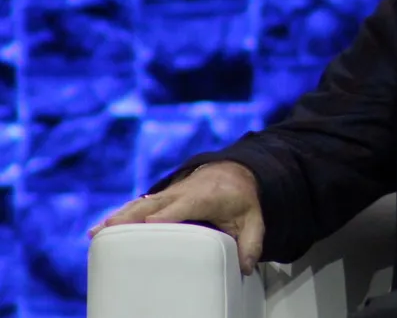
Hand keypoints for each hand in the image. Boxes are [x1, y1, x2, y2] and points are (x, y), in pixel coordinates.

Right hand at [88, 161, 264, 274]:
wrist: (233, 173)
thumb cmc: (241, 199)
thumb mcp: (254, 218)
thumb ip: (252, 242)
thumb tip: (246, 267)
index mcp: (205, 196)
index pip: (185, 205)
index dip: (168, 214)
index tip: (151, 224)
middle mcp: (182, 192)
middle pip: (154, 204)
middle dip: (133, 216)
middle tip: (111, 229)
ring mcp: (167, 194)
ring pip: (140, 205)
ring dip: (119, 217)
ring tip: (97, 233)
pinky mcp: (158, 200)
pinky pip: (136, 207)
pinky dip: (118, 217)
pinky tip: (98, 232)